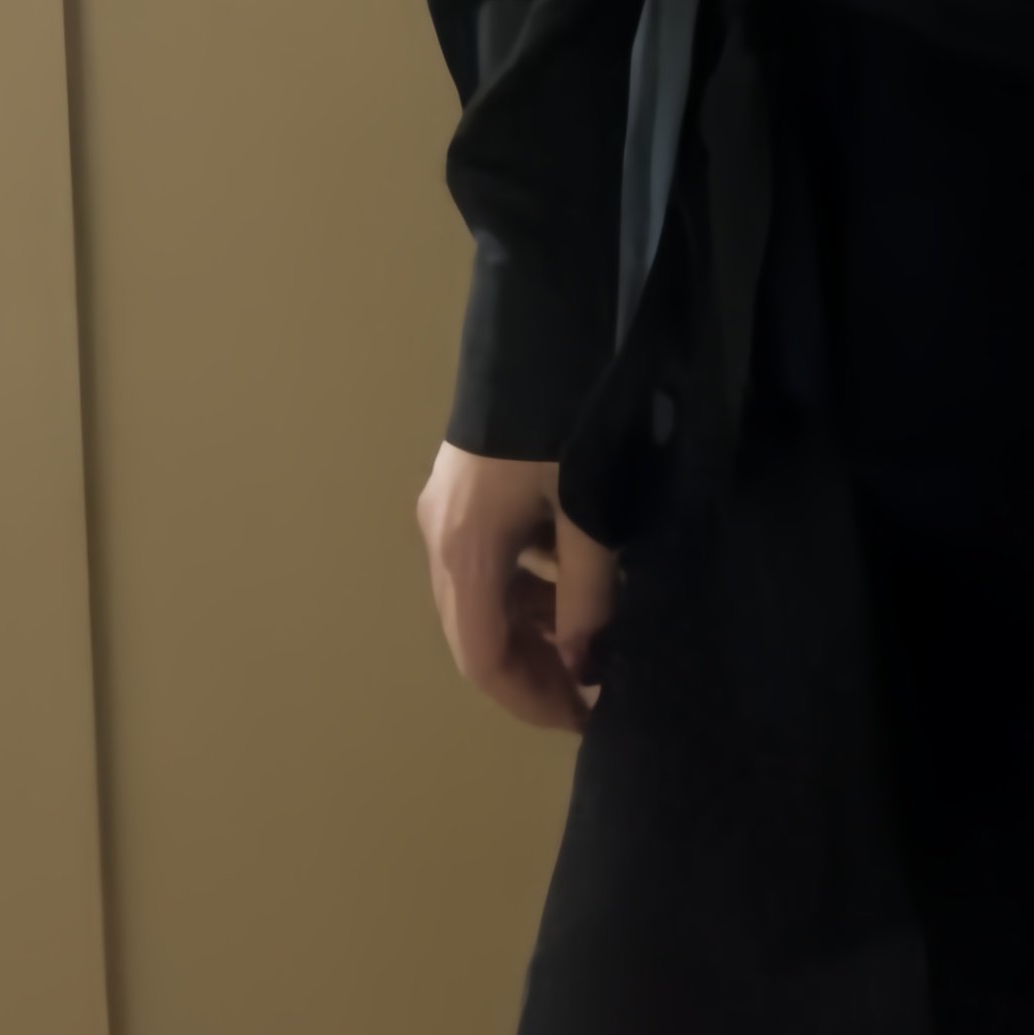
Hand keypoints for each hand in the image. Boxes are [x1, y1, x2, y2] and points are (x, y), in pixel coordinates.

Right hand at [418, 437, 619, 735]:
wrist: (544, 317)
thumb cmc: (564, 420)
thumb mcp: (587, 512)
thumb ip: (590, 596)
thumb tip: (587, 669)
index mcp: (463, 552)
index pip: (483, 660)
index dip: (531, 699)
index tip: (583, 718)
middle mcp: (441, 536)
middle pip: (476, 632)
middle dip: (533, 669)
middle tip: (592, 688)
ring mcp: (448, 506)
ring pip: (482, 596)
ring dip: (532, 627)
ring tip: (592, 639)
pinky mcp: (466, 483)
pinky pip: (490, 559)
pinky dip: (527, 585)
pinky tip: (573, 579)